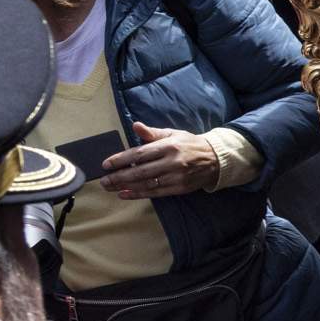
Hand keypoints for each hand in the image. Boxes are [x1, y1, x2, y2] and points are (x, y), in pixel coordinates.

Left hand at [99, 123, 221, 199]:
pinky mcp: (179, 188)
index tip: (106, 164)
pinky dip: (138, 194)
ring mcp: (176, 176)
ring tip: (110, 187)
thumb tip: (135, 126)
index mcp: (169, 146)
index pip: (140, 153)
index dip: (121, 160)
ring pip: (146, 183)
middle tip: (104, 180)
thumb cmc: (189, 145)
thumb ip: (152, 133)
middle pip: (140, 171)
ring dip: (125, 186)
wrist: (215, 159)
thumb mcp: (173, 134)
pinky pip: (155, 192)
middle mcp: (172, 162)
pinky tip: (125, 194)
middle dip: (119, 176)